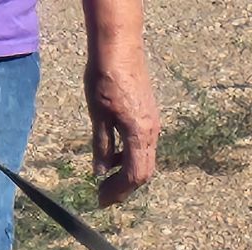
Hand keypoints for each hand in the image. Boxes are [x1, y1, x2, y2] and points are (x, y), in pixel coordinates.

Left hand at [84, 46, 158, 206]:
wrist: (120, 47)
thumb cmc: (105, 78)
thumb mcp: (98, 116)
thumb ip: (102, 147)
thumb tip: (101, 172)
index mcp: (139, 135)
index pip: (133, 176)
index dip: (118, 192)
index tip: (102, 200)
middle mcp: (152, 133)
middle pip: (143, 173)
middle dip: (124, 188)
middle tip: (104, 196)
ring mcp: (153, 125)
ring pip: (145, 161)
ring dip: (127, 174)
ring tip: (107, 179)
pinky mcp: (150, 117)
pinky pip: (144, 147)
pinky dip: (130, 158)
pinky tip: (114, 156)